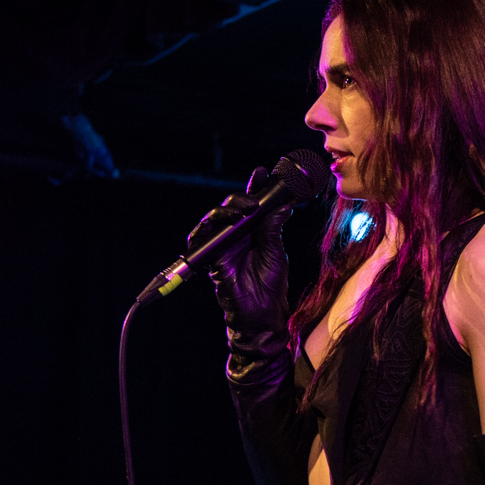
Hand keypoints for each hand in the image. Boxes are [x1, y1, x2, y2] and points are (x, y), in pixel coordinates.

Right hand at [187, 166, 292, 328]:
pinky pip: (200, 237)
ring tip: (244, 210)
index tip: (264, 172)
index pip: (253, 204)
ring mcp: (223, 245)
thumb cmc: (270, 285)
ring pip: (215, 217)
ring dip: (227, 208)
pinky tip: (220, 222)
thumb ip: (274, 227)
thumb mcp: (276, 251)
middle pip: (233, 206)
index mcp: (255, 232)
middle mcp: (237, 235)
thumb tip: (284, 204)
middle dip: (243, 195)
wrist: (262, 312)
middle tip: (256, 198)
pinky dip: (206, 227)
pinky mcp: (211, 257)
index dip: (256, 187)